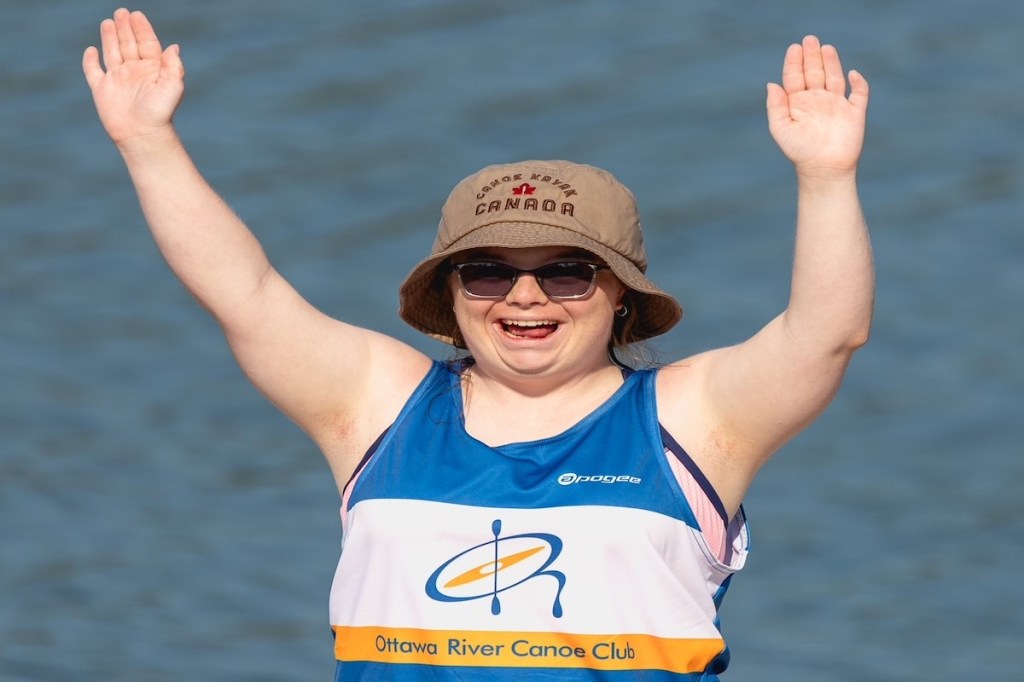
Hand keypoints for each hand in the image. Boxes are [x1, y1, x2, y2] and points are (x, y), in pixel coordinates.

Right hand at [83, 8, 184, 145]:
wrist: (142, 134)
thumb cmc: (160, 112)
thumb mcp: (173, 87)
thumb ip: (173, 66)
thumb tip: (174, 46)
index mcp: (152, 70)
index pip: (146, 44)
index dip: (142, 29)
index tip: (136, 15)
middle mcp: (134, 72)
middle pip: (128, 44)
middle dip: (125, 28)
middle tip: (121, 12)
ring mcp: (117, 80)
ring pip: (112, 53)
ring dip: (110, 38)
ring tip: (108, 22)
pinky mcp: (102, 90)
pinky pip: (93, 72)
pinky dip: (91, 61)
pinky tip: (92, 50)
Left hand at [766, 35, 868, 179]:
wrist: (824, 170)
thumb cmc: (799, 151)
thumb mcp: (781, 128)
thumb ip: (776, 106)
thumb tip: (771, 83)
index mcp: (798, 103)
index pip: (795, 77)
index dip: (795, 62)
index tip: (794, 48)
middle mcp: (817, 101)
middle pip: (815, 72)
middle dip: (812, 56)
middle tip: (810, 39)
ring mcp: (837, 105)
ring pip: (835, 78)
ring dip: (832, 63)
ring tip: (826, 48)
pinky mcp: (855, 113)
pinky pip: (859, 94)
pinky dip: (858, 83)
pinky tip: (852, 73)